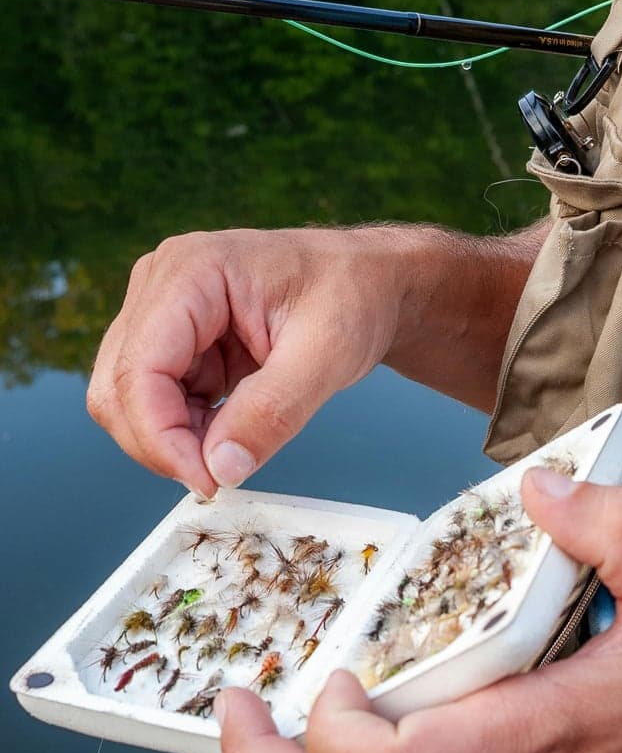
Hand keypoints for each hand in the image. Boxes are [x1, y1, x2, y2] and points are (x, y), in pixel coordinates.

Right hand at [87, 228, 405, 495]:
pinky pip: (156, 402)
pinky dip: (187, 431)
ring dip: (176, 439)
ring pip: (129, 401)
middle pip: (120, 388)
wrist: (370, 283)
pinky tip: (233, 428)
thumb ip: (273, 411)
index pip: (139, 369)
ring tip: (241, 440)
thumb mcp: (328, 354)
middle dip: (164, 443)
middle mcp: (161, 285)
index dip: (161, 437)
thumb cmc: (353, 295)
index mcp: (192, 271)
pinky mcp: (174, 341)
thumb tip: (221, 468)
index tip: (208, 481)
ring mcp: (162, 313)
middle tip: (224, 473)